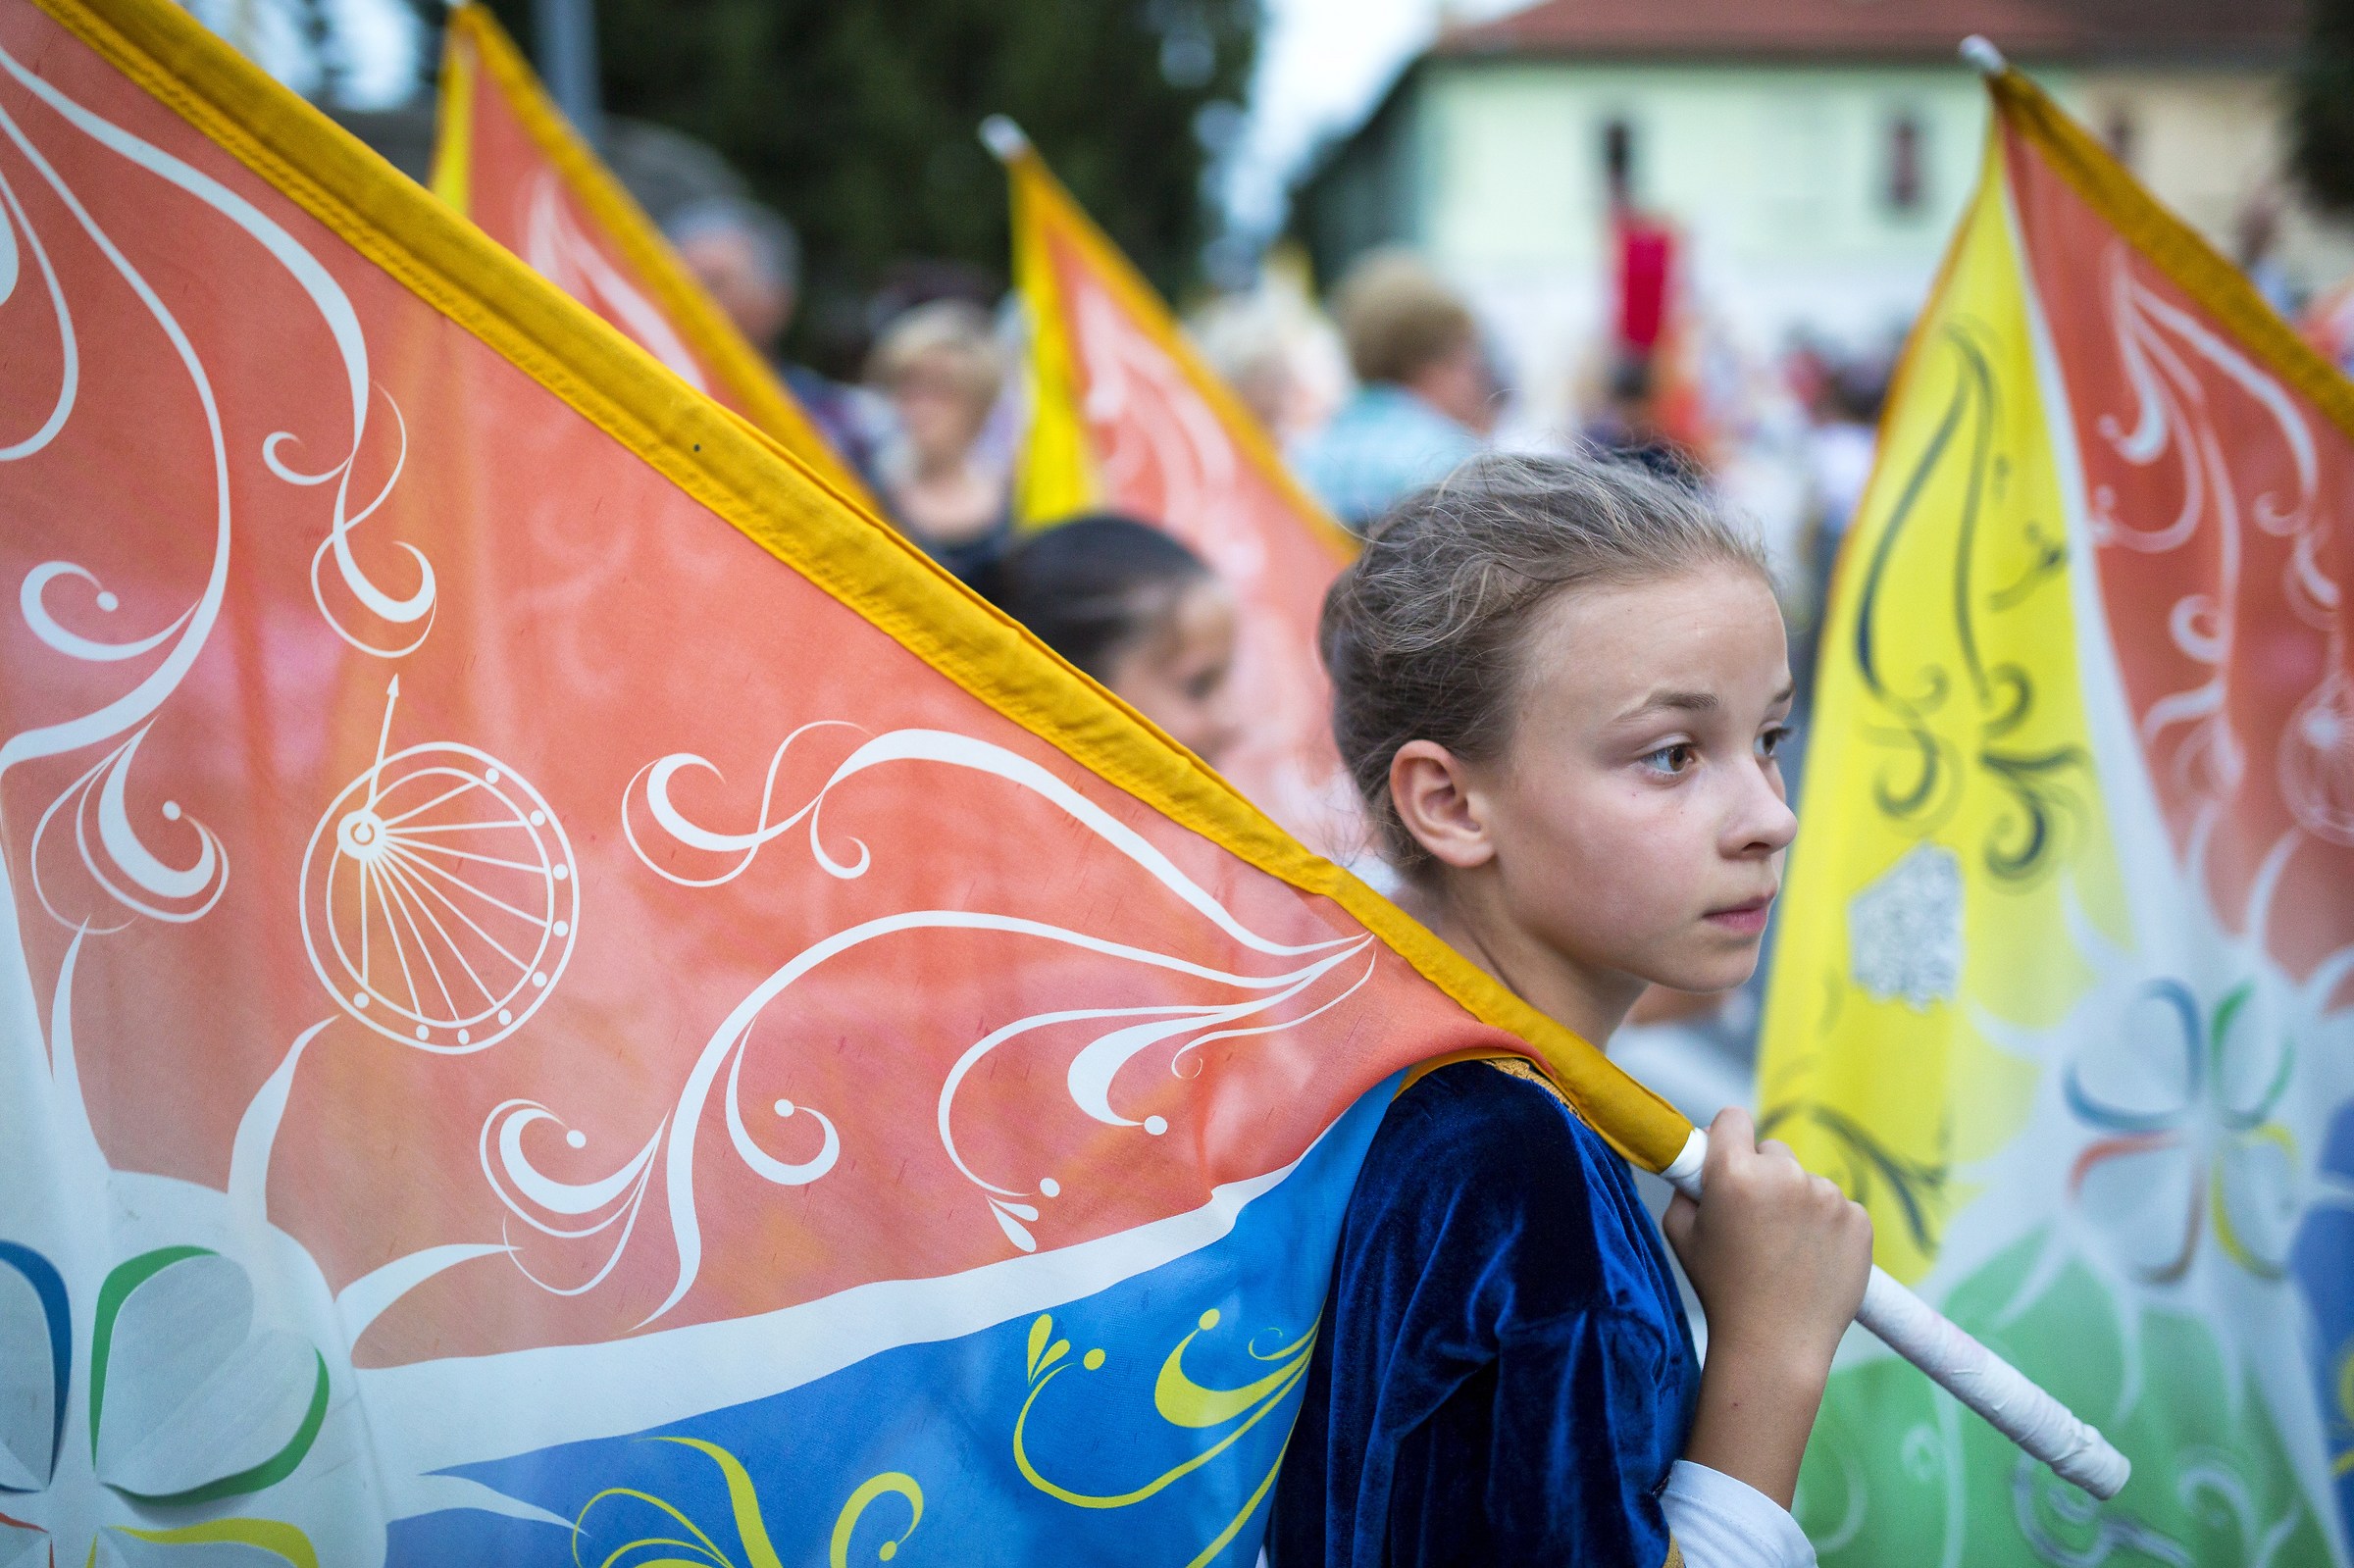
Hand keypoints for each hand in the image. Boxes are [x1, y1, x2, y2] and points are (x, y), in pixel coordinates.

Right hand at [1664, 1108, 1872, 1508]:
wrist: (1776, 1346)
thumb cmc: (1721, 1290)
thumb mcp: (1681, 1232)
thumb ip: (1687, 1185)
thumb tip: (1704, 1153)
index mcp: (1734, 1173)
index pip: (1733, 1118)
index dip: (1727, 1137)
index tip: (1726, 1157)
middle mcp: (1784, 1176)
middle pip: (1773, 1150)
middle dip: (1762, 1176)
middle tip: (1755, 1222)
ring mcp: (1827, 1197)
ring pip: (1807, 1182)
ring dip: (1796, 1203)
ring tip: (1784, 1252)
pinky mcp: (1858, 1221)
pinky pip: (1838, 1207)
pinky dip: (1826, 1227)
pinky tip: (1811, 1260)